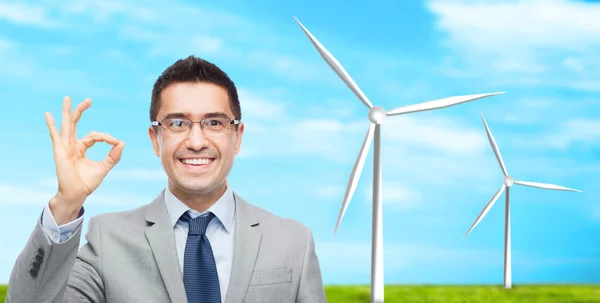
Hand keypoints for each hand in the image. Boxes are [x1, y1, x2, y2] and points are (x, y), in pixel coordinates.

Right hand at [45, 96, 124, 223]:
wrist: (78, 193)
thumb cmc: (87, 182)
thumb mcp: (104, 167)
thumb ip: (113, 156)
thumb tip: (122, 142)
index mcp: (81, 148)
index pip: (94, 136)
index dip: (106, 137)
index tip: (115, 142)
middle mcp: (72, 145)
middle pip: (76, 124)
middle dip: (81, 111)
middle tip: (89, 100)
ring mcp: (65, 147)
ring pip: (67, 126)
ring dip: (67, 112)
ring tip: (67, 98)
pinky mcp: (60, 152)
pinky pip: (55, 136)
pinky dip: (51, 125)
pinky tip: (48, 114)